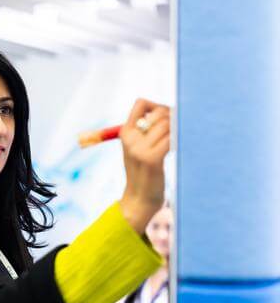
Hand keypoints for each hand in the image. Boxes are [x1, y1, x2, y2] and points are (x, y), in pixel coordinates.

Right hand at [118, 98, 169, 233]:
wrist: (138, 199)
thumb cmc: (143, 172)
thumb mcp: (137, 148)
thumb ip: (146, 131)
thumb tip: (169, 110)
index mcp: (125, 132)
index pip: (141, 103)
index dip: (157, 105)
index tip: (165, 117)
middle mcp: (130, 138)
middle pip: (159, 112)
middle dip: (173, 118)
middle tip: (178, 131)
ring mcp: (140, 149)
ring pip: (167, 125)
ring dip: (177, 131)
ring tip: (176, 142)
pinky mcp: (151, 159)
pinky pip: (171, 139)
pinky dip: (178, 141)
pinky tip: (177, 149)